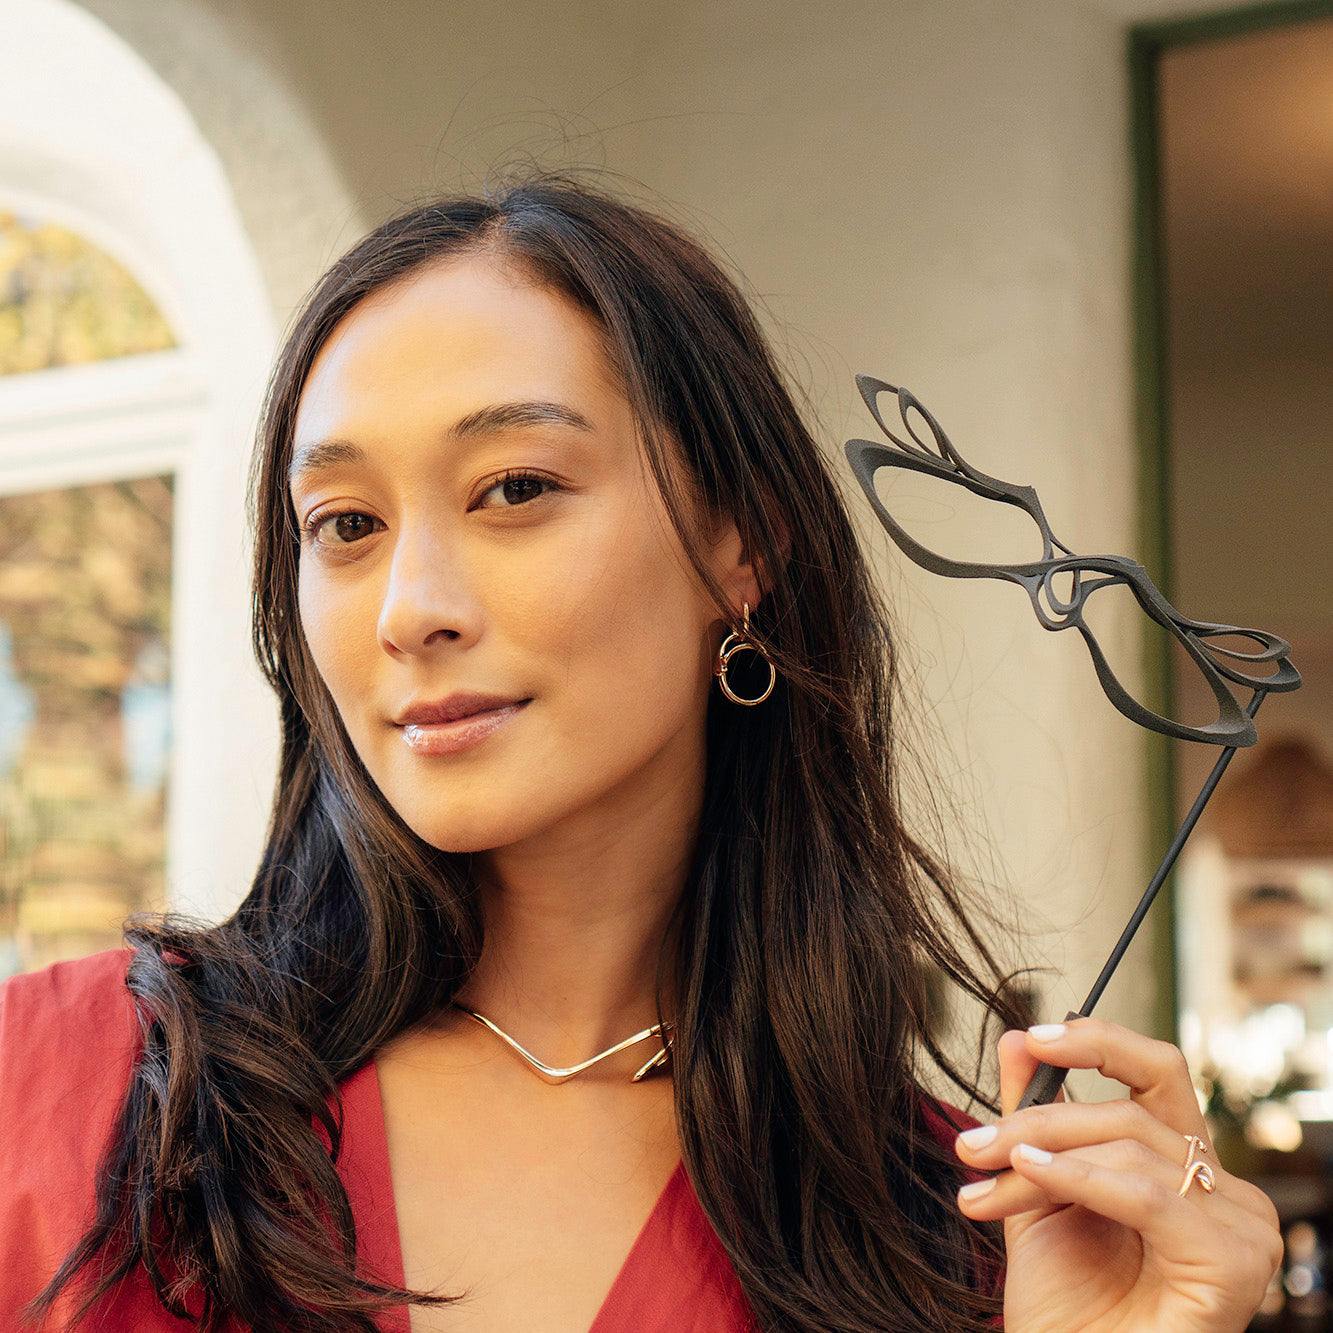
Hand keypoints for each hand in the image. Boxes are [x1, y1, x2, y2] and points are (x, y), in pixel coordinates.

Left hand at [952, 1017, 1282, 1331]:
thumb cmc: (1066, 1303)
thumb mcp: (1036, 1189)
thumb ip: (1034, 1114)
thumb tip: (1015, 1038)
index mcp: (1184, 1164)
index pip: (1158, 1071)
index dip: (1098, 1042)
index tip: (1032, 1037)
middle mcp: (1223, 1190)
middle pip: (1133, 1105)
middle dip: (1042, 1115)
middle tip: (973, 1143)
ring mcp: (1238, 1225)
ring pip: (1129, 1143)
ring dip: (1039, 1155)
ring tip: (982, 1180)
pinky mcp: (1233, 1262)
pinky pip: (1143, 1192)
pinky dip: (1077, 1176)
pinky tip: (1027, 1175)